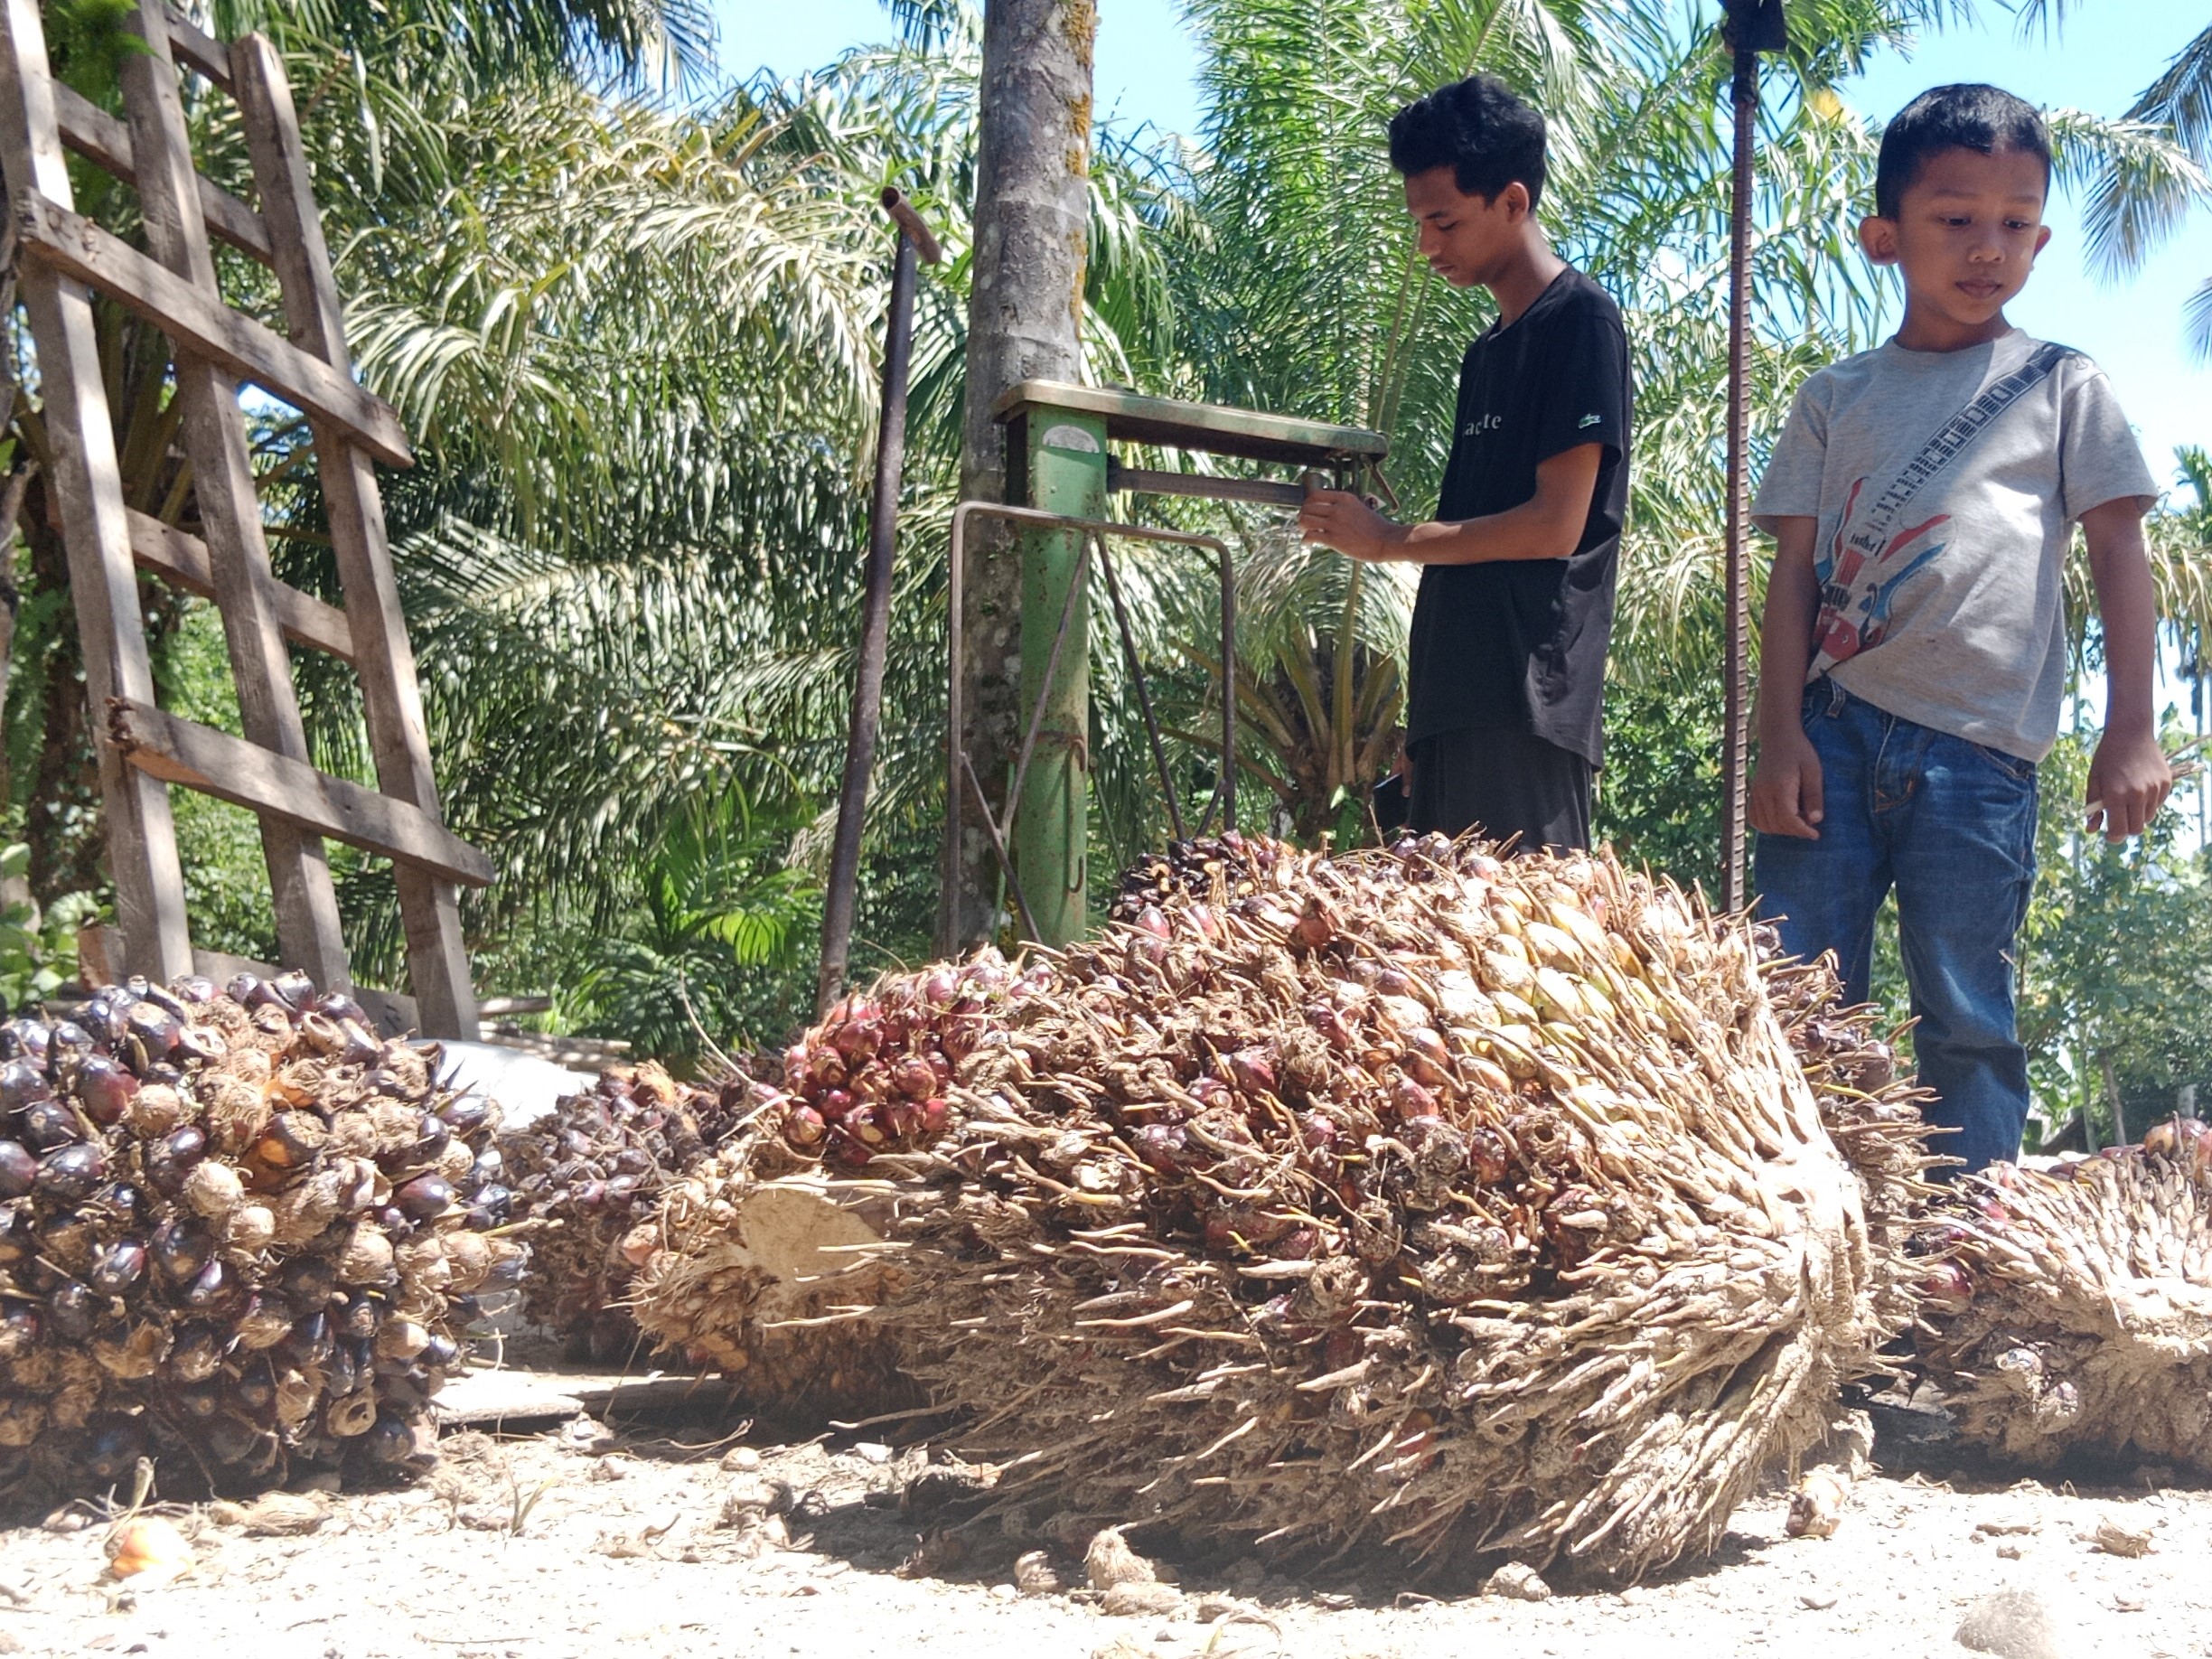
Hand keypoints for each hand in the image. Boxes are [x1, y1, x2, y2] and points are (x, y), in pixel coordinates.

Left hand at [1299, 490, 1401, 562]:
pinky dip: (1305, 540)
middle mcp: (1337, 508)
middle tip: (1304, 524)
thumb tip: (1330, 513)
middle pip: (1307, 507)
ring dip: (1301, 526)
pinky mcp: (1333, 539)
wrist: (1386, 540)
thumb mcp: (1360, 508)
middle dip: (1303, 515)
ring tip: (1304, 532)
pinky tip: (1307, 543)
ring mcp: (1334, 523)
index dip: (1308, 503)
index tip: (1309, 511)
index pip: (1316, 495)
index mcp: (1344, 498)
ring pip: (1305, 520)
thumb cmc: (1376, 528)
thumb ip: (1344, 508)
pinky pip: (1310, 536)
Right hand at [1749, 728, 1823, 838]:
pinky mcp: (1753, 793)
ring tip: (1797, 821)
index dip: (1802, 831)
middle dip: (1794, 831)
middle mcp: (1763, 793)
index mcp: (1779, 787)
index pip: (1787, 819)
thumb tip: (1815, 820)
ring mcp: (1755, 793)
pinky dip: (1766, 825)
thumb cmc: (1799, 752)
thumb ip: (1814, 796)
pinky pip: (1754, 818)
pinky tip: (1781, 819)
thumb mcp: (1813, 771)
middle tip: (1809, 825)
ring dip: (1781, 829)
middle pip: (1776, 825)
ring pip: (1764, 825)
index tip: (1815, 835)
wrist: (1778, 736)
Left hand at [2085, 726, 2171, 841]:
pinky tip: (2140, 787)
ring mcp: (2154, 789)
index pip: (2119, 830)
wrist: (2130, 733)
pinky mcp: (2166, 783)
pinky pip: (2157, 804)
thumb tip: (2091, 830)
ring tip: (2128, 798)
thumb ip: (2093, 808)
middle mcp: (2137, 794)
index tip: (2110, 835)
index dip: (2114, 837)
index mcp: (2116, 795)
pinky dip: (2149, 803)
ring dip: (2137, 815)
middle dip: (2126, 829)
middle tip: (2118, 820)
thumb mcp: (2094, 781)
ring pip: (2147, 817)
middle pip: (2136, 829)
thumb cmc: (2107, 758)